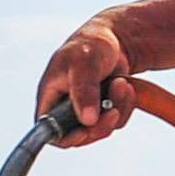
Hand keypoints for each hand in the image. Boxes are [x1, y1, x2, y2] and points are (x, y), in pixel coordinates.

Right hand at [35, 18, 135, 146]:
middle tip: (113, 111)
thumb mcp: (83, 65)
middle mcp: (65, 108)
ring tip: (120, 83)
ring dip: (116, 109)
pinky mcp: (102, 109)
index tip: (86, 131)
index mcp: (50, 98)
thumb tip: (87, 120)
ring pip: (100, 129)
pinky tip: (124, 86)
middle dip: (100, 125)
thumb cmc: (90, 44)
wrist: (113, 38)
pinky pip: (115, 120)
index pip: (49, 131)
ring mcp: (85, 110)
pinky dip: (124, 105)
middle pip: (79, 137)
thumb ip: (83, 92)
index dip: (66, 137)